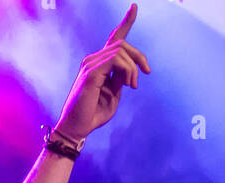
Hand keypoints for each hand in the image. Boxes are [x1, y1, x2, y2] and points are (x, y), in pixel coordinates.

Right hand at [55, 4, 149, 141]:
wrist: (78, 128)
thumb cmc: (93, 114)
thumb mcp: (113, 96)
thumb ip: (120, 80)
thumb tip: (129, 70)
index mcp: (99, 64)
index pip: (113, 38)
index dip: (126, 22)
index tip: (135, 7)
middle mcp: (93, 60)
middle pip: (121, 43)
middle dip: (139, 56)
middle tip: (146, 72)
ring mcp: (90, 64)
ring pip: (120, 51)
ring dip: (133, 68)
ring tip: (132, 86)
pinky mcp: (91, 72)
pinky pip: (115, 60)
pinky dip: (126, 71)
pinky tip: (127, 85)